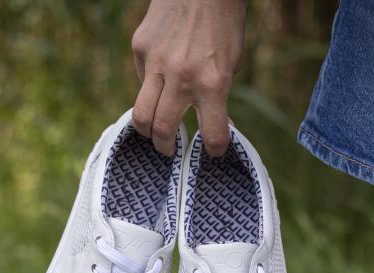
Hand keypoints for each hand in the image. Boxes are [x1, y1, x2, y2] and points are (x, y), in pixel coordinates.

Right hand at [131, 0, 245, 156]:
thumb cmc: (223, 20)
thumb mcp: (233, 60)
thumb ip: (221, 92)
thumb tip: (216, 120)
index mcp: (213, 83)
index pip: (212, 133)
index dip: (216, 149)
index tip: (214, 151)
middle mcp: (183, 77)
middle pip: (163, 129)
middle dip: (166, 148)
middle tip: (169, 150)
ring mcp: (157, 63)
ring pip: (140, 114)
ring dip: (146, 130)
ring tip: (152, 132)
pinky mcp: (140, 48)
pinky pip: (141, 79)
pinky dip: (150, 87)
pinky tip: (160, 77)